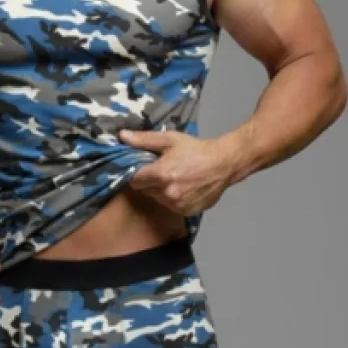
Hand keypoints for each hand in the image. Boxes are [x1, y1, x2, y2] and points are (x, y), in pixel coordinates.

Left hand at [119, 128, 234, 215]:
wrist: (224, 163)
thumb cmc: (196, 149)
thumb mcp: (170, 140)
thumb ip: (144, 140)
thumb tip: (122, 136)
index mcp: (160, 175)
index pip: (134, 180)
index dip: (138, 173)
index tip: (146, 168)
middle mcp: (167, 193)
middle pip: (145, 190)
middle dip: (150, 181)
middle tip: (163, 170)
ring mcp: (177, 204)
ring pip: (157, 199)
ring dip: (161, 191)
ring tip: (175, 178)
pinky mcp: (187, 212)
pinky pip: (171, 206)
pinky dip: (173, 199)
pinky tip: (184, 188)